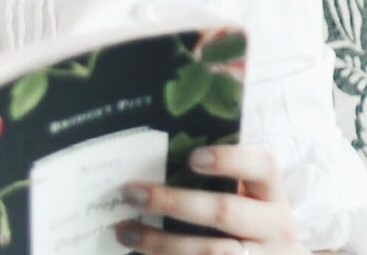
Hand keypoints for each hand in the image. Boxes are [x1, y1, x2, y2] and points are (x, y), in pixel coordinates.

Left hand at [115, 144, 308, 253]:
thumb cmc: (249, 218)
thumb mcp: (248, 196)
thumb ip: (218, 178)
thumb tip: (156, 156)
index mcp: (271, 193)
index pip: (262, 166)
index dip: (229, 160)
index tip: (192, 158)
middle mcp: (275, 227)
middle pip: (224, 212)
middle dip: (173, 202)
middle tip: (131, 193)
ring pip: (210, 253)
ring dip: (161, 244)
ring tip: (125, 231)